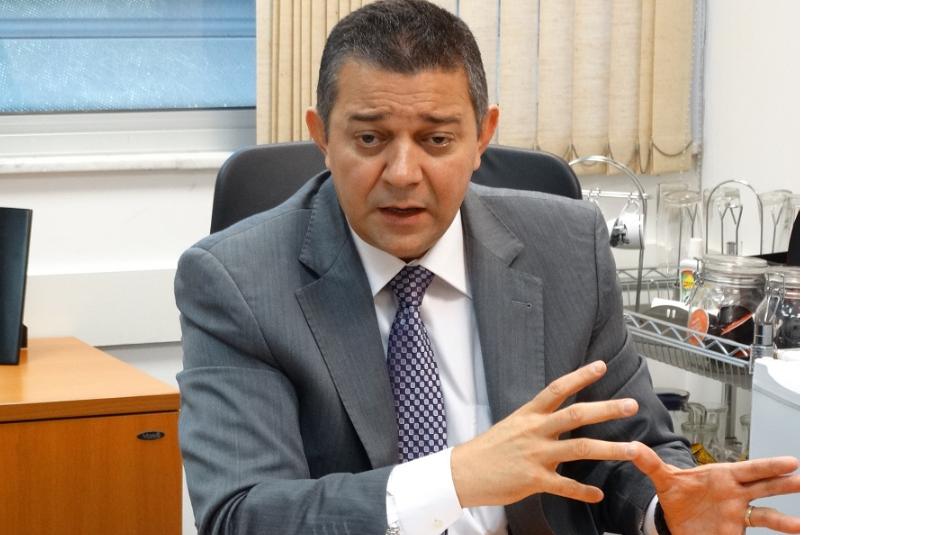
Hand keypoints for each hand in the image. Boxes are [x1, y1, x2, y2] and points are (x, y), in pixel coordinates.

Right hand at [451, 360, 639, 506]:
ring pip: (580, 449)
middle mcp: (535, 431)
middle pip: (576, 415)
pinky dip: (583, 491)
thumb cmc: (489, 449)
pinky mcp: (534, 480)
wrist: (463, 473)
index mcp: (529, 414)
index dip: (580, 376)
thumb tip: (561, 414)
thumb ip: (539, 420)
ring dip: (610, 449)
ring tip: (634, 450)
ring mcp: (536, 455)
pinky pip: (565, 486)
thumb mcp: (514, 424)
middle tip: (631, 405)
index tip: (601, 366)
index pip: (557, 389)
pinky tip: (598, 494)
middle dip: (607, 410)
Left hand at [630, 443, 799, 533]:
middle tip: (803, 481)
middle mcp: (736, 494)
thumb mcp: (664, 478)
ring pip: (764, 515)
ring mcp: (738, 514)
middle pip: (764, 488)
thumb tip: (632, 448)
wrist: (675, 518)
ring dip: (784, 520)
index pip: (749, 469)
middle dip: (784, 485)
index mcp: (723, 476)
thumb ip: (650, 463)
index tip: (791, 462)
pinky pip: (755, 534)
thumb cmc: (678, 494)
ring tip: (802, 524)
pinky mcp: (735, 531)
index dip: (769, 466)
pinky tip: (790, 530)